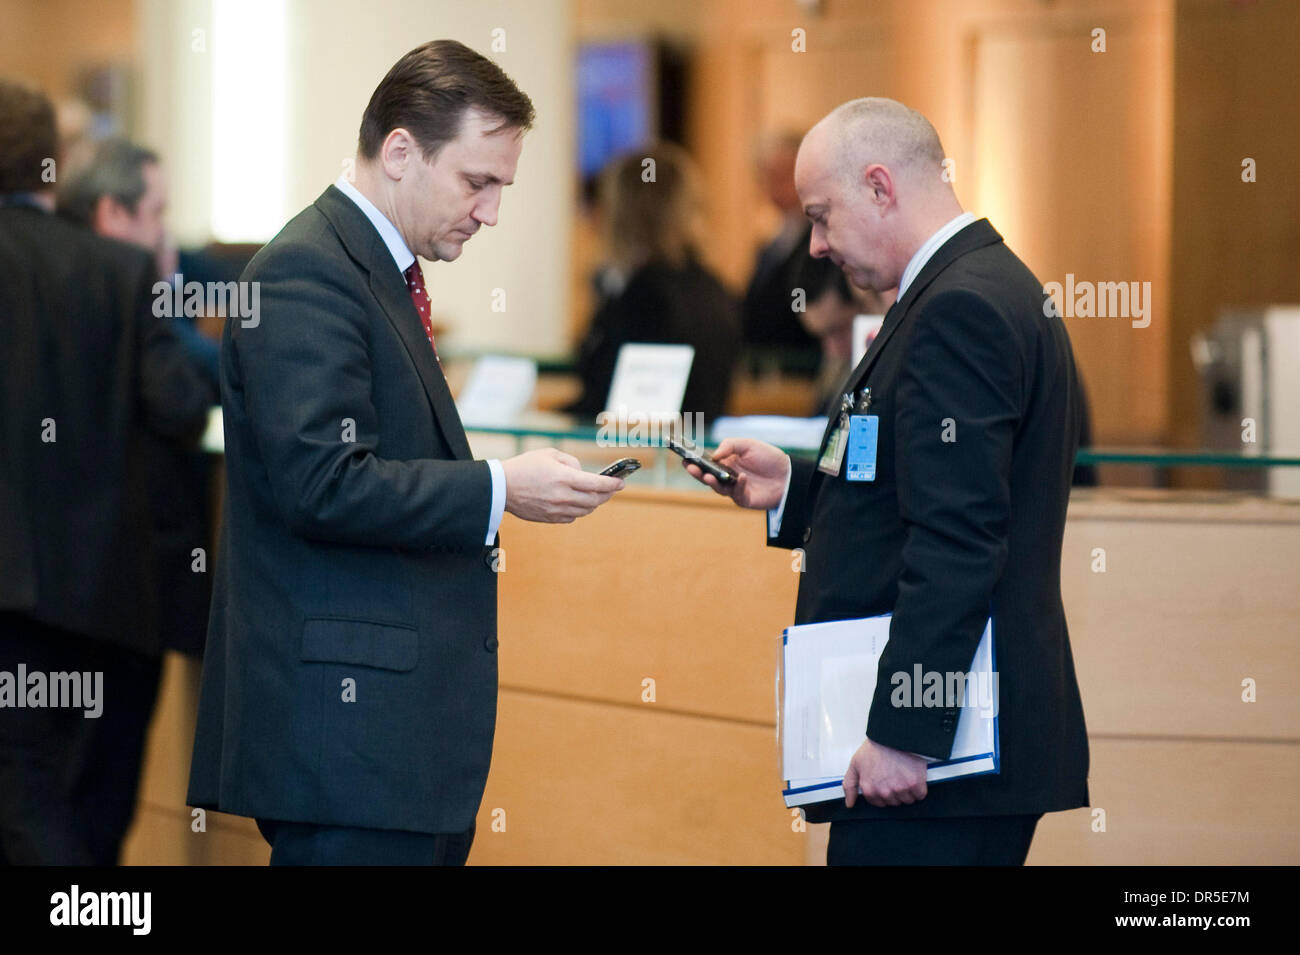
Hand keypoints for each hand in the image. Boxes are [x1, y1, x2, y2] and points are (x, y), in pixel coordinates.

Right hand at [503, 448, 622, 522]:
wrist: (501, 487)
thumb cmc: (525, 466)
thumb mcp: (550, 454)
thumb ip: (571, 462)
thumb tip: (583, 474)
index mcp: (564, 478)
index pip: (597, 484)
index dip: (612, 484)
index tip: (621, 483)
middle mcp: (563, 496)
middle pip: (595, 500)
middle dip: (607, 494)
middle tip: (612, 489)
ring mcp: (556, 510)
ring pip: (586, 510)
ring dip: (594, 503)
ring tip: (597, 495)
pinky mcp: (550, 518)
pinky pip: (572, 517)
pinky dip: (579, 510)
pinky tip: (578, 503)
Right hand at [679, 437, 790, 509]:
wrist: (788, 474)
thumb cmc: (768, 458)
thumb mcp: (749, 444)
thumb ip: (730, 445)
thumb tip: (714, 455)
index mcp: (726, 462)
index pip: (706, 463)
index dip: (694, 461)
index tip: (683, 457)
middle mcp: (727, 476)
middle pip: (707, 476)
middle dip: (697, 472)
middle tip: (688, 467)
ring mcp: (734, 489)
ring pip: (718, 488)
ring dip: (711, 482)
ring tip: (708, 475)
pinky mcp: (744, 499)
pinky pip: (737, 494)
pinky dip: (738, 486)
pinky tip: (742, 478)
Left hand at [843, 739, 928, 807]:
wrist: (893, 735)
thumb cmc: (875, 748)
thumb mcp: (855, 764)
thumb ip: (849, 785)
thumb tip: (849, 804)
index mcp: (869, 789)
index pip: (879, 803)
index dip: (883, 792)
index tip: (885, 781)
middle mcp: (884, 792)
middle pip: (894, 802)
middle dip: (895, 791)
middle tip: (894, 775)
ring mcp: (900, 789)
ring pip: (907, 800)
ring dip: (908, 791)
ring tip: (903, 774)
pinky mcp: (915, 784)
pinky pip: (920, 795)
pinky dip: (919, 788)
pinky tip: (913, 775)